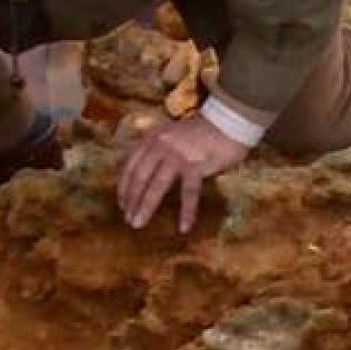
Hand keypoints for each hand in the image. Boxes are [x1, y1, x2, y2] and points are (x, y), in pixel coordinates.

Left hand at [119, 115, 248, 232]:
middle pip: (139, 176)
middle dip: (131, 200)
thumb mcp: (168, 134)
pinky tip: (184, 227)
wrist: (228, 122)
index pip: (130, 164)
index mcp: (151, 138)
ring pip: (157, 185)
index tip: (122, 203)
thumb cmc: (199, 132)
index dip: (123, 185)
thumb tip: (134, 171)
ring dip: (146, 206)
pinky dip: (187, 211)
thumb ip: (152, 149)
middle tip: (128, 219)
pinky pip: (189, 193)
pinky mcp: (196, 165)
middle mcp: (160, 145)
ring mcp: (177, 155)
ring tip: (139, 224)